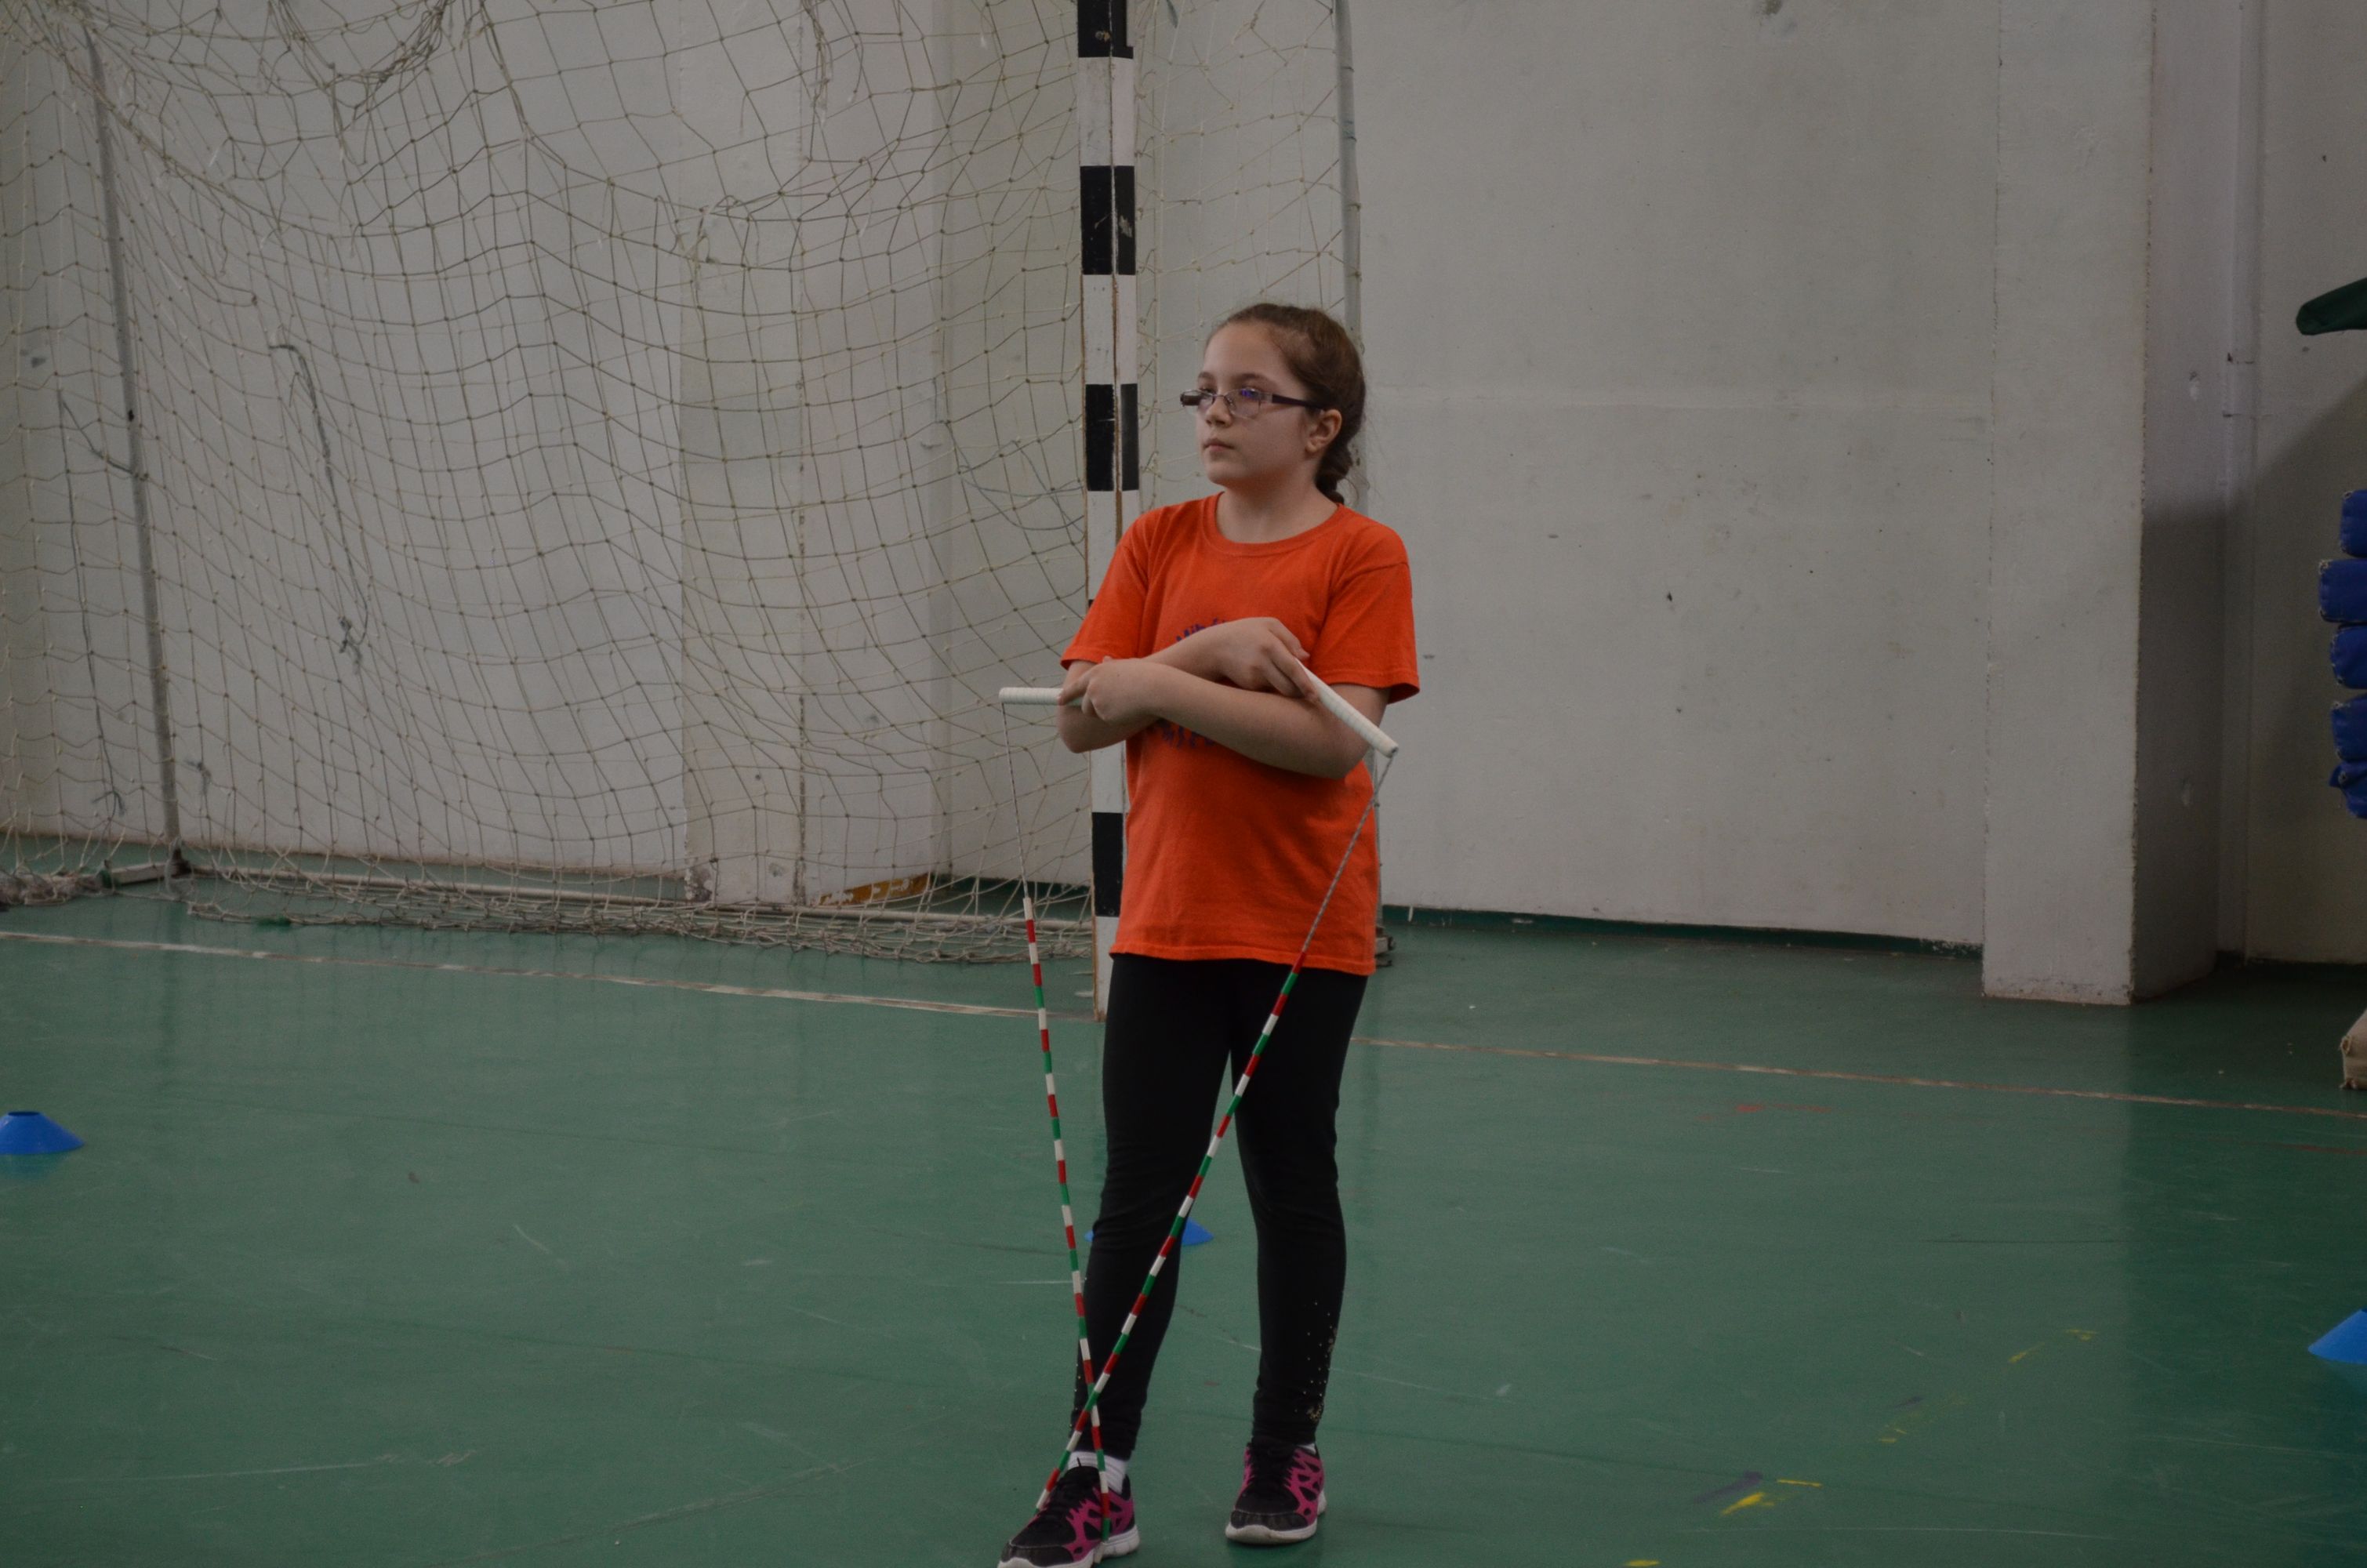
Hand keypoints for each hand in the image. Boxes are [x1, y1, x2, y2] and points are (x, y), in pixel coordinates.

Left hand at [1059, 658, 1169, 727]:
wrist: (1153, 687)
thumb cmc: (1144, 674)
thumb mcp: (1126, 664)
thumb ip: (1112, 665)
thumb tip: (1105, 659)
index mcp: (1096, 673)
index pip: (1075, 687)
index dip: (1066, 695)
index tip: (1059, 701)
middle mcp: (1092, 687)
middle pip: (1084, 705)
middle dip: (1091, 709)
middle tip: (1104, 709)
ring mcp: (1097, 701)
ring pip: (1096, 714)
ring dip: (1104, 713)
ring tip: (1123, 705)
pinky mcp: (1105, 715)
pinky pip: (1108, 720)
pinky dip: (1116, 718)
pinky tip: (1128, 710)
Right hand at [1173, 617, 1310, 696]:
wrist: (1215, 647)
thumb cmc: (1245, 633)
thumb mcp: (1267, 624)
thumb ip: (1290, 638)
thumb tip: (1305, 656)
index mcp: (1269, 645)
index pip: (1293, 668)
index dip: (1306, 684)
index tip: (1315, 696)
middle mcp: (1261, 663)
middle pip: (1288, 686)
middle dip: (1300, 692)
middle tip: (1308, 694)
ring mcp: (1253, 677)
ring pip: (1279, 690)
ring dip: (1287, 688)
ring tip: (1285, 677)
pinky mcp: (1248, 686)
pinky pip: (1268, 689)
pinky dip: (1272, 685)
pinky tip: (1266, 674)